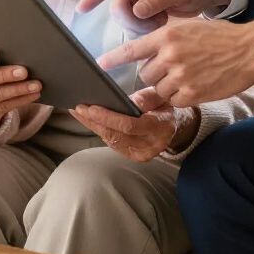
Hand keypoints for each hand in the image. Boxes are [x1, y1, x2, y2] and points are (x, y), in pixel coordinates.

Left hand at [70, 88, 200, 161]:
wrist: (176, 126)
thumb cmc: (166, 107)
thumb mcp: (162, 97)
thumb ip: (147, 98)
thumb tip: (129, 101)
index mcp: (159, 127)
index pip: (129, 125)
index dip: (108, 117)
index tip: (91, 107)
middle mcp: (150, 145)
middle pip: (116, 135)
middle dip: (94, 121)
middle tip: (78, 107)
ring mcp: (142, 154)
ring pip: (111, 140)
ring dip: (92, 126)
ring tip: (77, 112)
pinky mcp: (134, 156)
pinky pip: (113, 144)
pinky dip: (99, 131)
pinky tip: (88, 120)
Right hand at [77, 0, 231, 29]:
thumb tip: (138, 10)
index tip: (82, 8)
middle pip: (118, 6)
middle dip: (132, 21)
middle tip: (155, 23)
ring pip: (124, 18)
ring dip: (140, 26)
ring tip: (162, 21)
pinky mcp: (140, 7)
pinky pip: (133, 23)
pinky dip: (144, 28)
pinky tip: (161, 22)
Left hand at [96, 18, 253, 106]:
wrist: (249, 49)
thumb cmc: (220, 36)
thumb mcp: (188, 28)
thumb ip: (165, 42)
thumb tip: (145, 59)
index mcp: (167, 34)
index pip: (131, 49)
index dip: (114, 59)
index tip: (100, 64)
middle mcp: (169, 55)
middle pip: (145, 73)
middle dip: (156, 74)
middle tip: (177, 67)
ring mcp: (180, 76)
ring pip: (158, 89)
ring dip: (169, 86)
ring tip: (190, 74)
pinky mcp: (192, 94)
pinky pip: (174, 101)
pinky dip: (182, 97)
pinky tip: (197, 84)